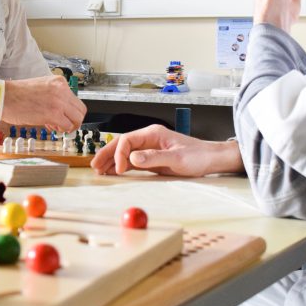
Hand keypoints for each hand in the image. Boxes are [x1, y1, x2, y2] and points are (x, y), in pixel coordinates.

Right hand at [4, 75, 85, 131]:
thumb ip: (54, 95)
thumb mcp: (41, 86)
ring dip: (69, 126)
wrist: (3, 97)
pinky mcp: (53, 114)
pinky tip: (50, 126)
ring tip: (57, 126)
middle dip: (74, 120)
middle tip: (65, 125)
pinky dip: (61, 129)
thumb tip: (63, 109)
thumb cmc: (17, 94)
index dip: (70, 111)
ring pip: (77, 119)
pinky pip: (66, 126)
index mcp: (59, 82)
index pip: (75, 99)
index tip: (64, 116)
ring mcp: (59, 102)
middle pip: (81, 110)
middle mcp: (62, 90)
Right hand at [91, 125, 243, 176]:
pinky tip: (113, 172)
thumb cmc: (198, 156)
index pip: (128, 139)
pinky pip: (132, 161)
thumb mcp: (177, 159)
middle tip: (94, 166)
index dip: (119, 154)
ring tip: (98, 170)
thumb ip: (154, 158)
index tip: (118, 169)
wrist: (211, 159)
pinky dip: (121, 166)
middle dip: (107, 154)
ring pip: (125, 152)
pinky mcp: (152, 158)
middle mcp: (149, 138)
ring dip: (111, 160)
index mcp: (153, 133)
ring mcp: (150, 148)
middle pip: (122, 144)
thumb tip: (133, 158)